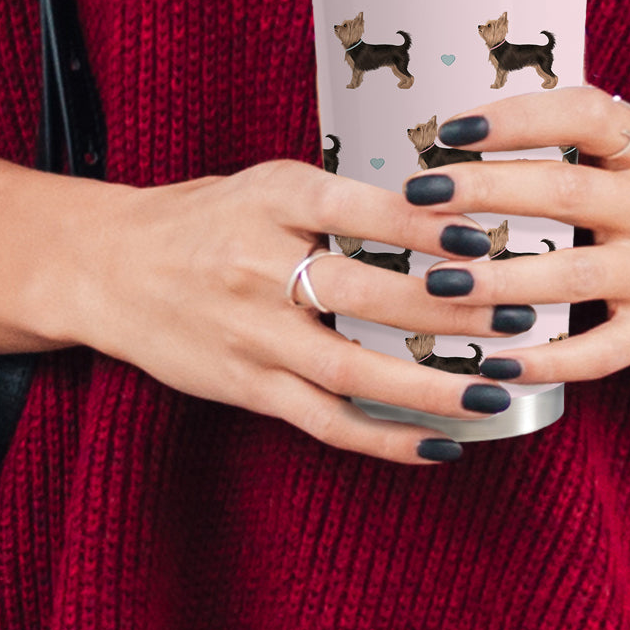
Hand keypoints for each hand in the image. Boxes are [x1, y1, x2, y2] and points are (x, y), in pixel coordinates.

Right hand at [61, 160, 521, 463]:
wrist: (111, 267)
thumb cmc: (207, 218)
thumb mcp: (269, 185)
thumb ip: (343, 201)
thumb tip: (444, 215)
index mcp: (272, 201)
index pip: (358, 210)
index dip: (424, 225)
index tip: (485, 235)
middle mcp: (259, 267)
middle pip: (363, 294)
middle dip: (448, 309)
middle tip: (519, 315)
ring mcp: (250, 335)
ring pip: (350, 370)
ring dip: (429, 386)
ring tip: (495, 390)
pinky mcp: (245, 387)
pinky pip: (322, 421)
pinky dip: (382, 439)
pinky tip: (439, 444)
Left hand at [401, 87, 629, 384]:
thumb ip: (582, 135)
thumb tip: (473, 126)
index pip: (580, 118)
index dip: (514, 120)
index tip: (451, 130)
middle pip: (561, 194)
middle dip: (482, 192)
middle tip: (417, 195)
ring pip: (571, 275)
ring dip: (497, 279)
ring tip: (434, 279)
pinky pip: (597, 351)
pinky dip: (544, 360)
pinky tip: (491, 363)